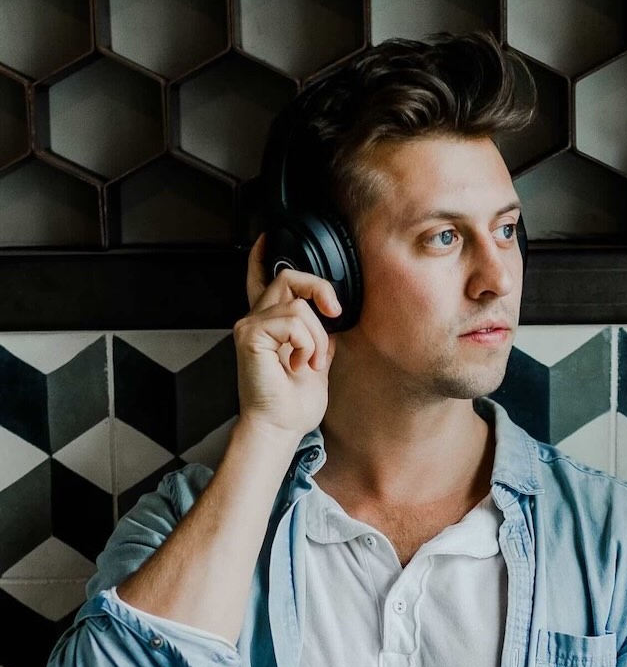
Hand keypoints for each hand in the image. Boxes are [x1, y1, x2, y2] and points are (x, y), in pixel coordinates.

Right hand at [233, 232, 342, 439]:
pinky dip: (307, 343)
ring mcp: (250, 326)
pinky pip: (293, 321)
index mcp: (269, 325)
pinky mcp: (250, 335)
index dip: (262, 257)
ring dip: (317, 336)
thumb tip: (329, 320)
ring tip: (311, 362)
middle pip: (287, 276)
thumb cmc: (292, 405)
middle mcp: (256, 320)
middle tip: (334, 314)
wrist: (280, 428)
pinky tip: (300, 363)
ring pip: (298, 304)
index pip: (261, 280)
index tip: (267, 238)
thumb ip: (318, 336)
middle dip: (319, 289)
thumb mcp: (316, 361)